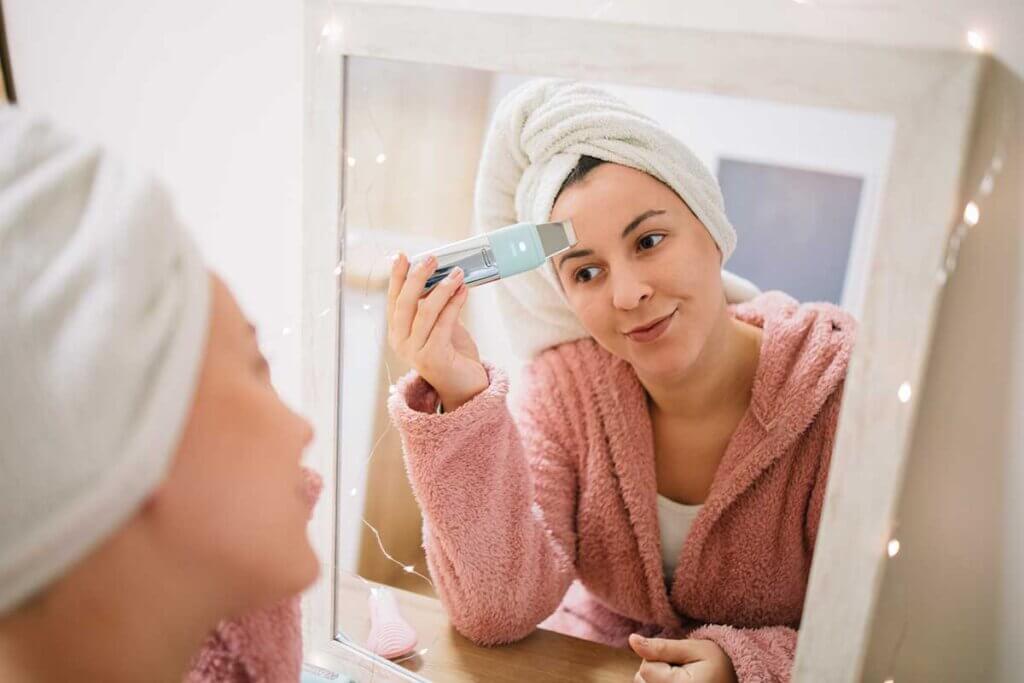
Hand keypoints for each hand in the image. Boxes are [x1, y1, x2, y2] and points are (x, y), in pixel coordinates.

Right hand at [387, 252, 487, 411]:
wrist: (467, 388)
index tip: (402, 256)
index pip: (394, 300)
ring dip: (442, 288)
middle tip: (432, 258)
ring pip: (425, 311)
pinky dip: (454, 303)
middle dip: (417, 277)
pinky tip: (463, 291)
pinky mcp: (433, 357)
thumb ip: (436, 306)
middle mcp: (402, 343)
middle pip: (405, 303)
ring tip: (457, 273)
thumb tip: (441, 276)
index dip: (397, 277)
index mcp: (398, 334)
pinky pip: (443, 323)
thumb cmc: (454, 355)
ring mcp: (415, 352)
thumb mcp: (441, 326)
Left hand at [629, 634, 737, 682]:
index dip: (660, 658)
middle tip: (683, 670)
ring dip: (657, 680)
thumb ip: (661, 647)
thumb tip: (632, 640)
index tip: (682, 660)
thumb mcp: (694, 649)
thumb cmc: (719, 663)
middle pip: (641, 680)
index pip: (645, 669)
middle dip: (656, 670)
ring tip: (682, 679)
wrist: (739, 679)